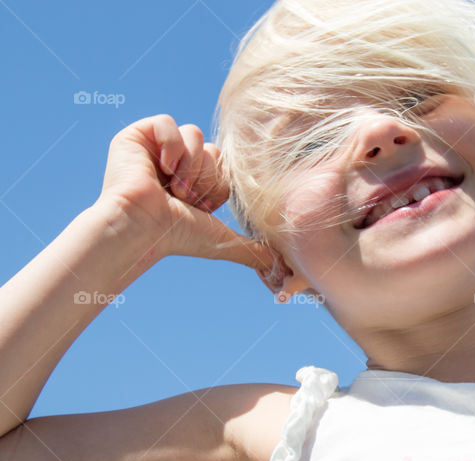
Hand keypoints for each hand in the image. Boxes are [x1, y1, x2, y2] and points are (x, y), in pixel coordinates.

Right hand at [97, 114, 275, 270]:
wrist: (142, 226)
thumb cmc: (176, 236)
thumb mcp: (222, 241)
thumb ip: (253, 251)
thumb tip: (283, 271)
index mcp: (196, 181)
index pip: (225, 165)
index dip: (217, 184)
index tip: (201, 206)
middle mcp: (178, 163)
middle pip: (213, 149)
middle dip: (203, 176)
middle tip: (184, 197)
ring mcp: (158, 148)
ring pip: (195, 134)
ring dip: (188, 164)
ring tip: (172, 186)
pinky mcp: (139, 135)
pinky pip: (168, 122)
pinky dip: (170, 145)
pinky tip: (160, 167)